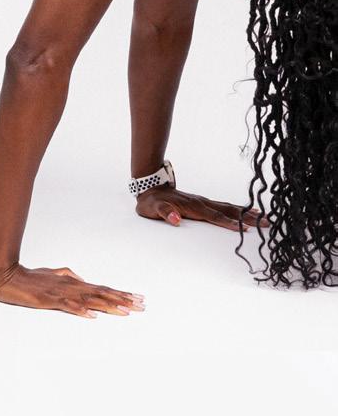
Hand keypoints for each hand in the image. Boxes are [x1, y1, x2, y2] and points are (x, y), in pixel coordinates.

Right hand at [0, 264, 144, 317]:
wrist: (7, 275)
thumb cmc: (30, 278)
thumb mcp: (54, 276)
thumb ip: (69, 276)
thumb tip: (83, 279)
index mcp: (74, 283)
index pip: (102, 289)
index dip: (120, 293)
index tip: (137, 298)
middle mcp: (71, 287)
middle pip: (101, 294)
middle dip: (123, 300)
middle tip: (142, 305)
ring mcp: (61, 293)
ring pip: (89, 300)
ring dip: (108, 305)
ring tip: (125, 311)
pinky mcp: (49, 300)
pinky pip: (67, 306)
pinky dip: (80, 311)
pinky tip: (92, 316)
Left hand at [135, 186, 268, 230]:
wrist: (150, 187)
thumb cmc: (151, 201)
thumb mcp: (153, 209)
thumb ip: (164, 212)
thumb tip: (174, 218)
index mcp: (192, 207)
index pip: (214, 216)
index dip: (228, 223)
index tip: (243, 228)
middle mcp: (201, 202)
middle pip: (228, 211)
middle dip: (246, 217)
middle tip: (266, 222)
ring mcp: (203, 201)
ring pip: (229, 207)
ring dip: (246, 213)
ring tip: (264, 216)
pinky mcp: (203, 202)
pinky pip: (224, 206)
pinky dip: (237, 209)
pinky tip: (246, 211)